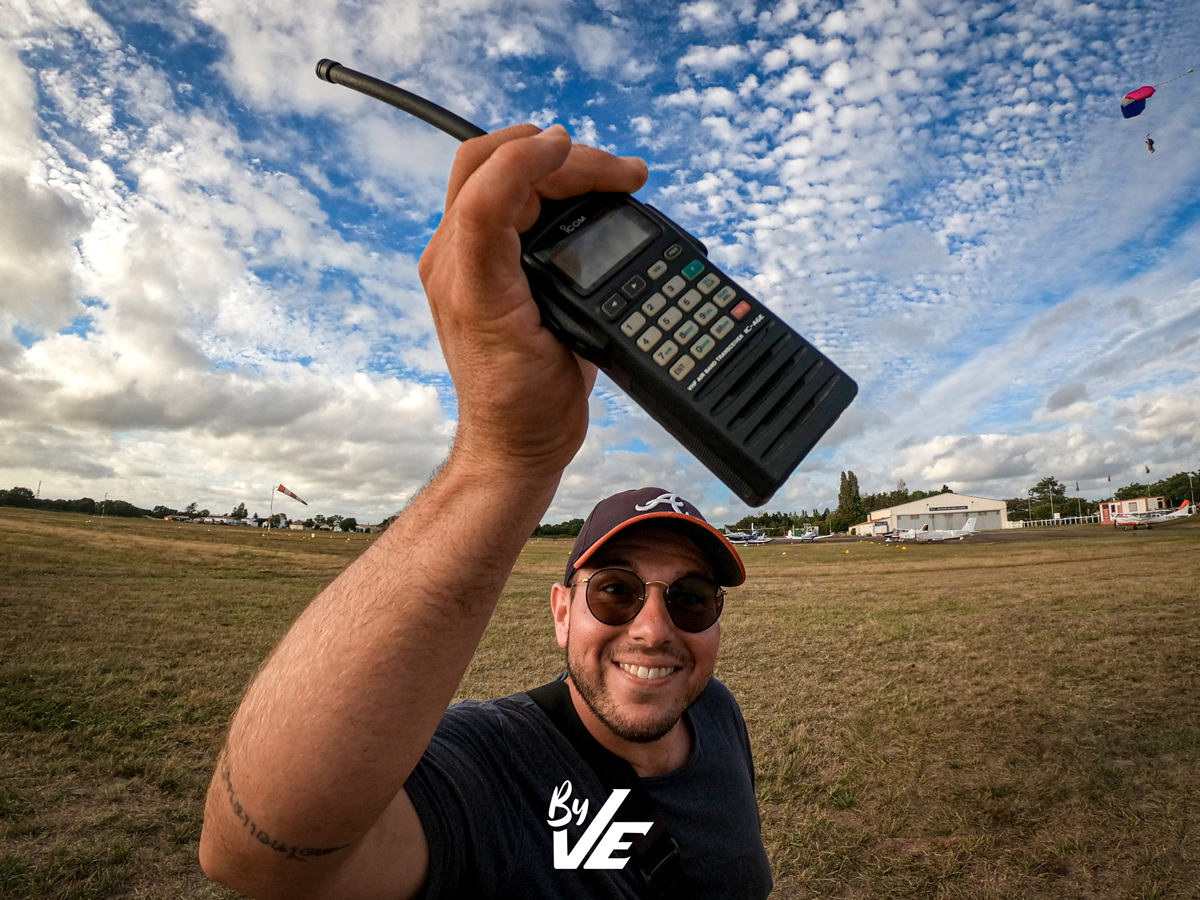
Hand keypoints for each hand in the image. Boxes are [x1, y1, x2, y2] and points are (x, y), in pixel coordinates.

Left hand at [418, 124, 646, 476]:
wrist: (520, 445)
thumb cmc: (518, 398)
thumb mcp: (509, 312)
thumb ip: (507, 239)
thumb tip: (551, 185)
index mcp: (458, 265)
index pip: (484, 180)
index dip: (532, 156)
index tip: (582, 155)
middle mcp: (459, 256)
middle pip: (494, 164)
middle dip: (560, 156)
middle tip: (619, 174)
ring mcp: (478, 262)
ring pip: (511, 181)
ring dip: (564, 170)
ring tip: (617, 181)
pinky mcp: (503, 272)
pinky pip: (525, 210)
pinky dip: (563, 195)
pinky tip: (598, 202)